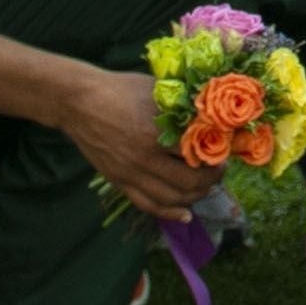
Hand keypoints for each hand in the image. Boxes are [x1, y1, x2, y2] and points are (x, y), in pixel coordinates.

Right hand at [61, 67, 206, 217]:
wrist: (79, 101)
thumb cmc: (121, 89)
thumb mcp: (157, 92)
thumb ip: (182, 109)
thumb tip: (212, 119)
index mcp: (157, 133)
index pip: (199, 154)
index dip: (218, 155)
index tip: (226, 151)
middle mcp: (145, 158)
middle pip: (190, 181)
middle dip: (212, 178)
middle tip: (219, 169)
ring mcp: (130, 173)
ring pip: (172, 198)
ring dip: (195, 196)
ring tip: (205, 186)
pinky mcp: (119, 181)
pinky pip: (148, 205)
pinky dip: (170, 213)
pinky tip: (185, 215)